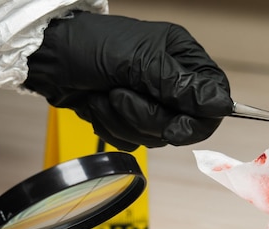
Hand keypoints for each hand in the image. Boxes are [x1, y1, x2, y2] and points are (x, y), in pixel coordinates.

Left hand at [24, 11, 232, 150]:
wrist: (47, 59)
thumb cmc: (89, 46)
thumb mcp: (138, 62)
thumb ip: (180, 86)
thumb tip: (220, 105)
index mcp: (183, 58)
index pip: (214, 97)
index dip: (199, 119)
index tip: (175, 126)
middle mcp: (172, 81)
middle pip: (185, 124)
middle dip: (148, 118)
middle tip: (122, 97)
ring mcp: (153, 101)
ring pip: (158, 136)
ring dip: (125, 122)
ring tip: (104, 96)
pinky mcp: (133, 119)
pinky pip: (136, 142)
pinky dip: (113, 129)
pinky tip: (99, 106)